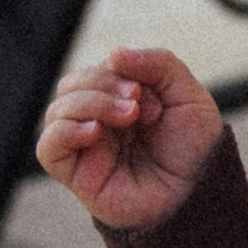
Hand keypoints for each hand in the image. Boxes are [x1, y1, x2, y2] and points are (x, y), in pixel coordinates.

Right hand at [37, 45, 224, 229]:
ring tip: (128, 116)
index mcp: (118, 101)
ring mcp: (85, 147)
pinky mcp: (77, 174)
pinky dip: (66, 131)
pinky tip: (95, 131)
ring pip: (57, 110)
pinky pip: (48, 147)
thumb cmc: (194, 149)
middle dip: (104, 84)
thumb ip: (158, 64)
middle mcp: (97, 122)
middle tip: (138, 104)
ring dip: (91, 103)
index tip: (153, 96)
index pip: (98, 70)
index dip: (120, 72)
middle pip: (71, 85)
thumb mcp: (188, 95)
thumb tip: (114, 53)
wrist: (199, 194)